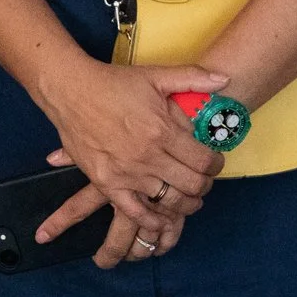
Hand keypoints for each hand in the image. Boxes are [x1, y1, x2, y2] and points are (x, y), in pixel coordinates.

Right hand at [33, 61, 226, 244]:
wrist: (71, 92)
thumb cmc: (114, 83)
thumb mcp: (156, 75)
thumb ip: (193, 78)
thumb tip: (225, 79)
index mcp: (162, 130)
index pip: (203, 160)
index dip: (216, 165)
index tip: (215, 162)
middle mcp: (147, 156)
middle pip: (191, 184)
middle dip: (205, 185)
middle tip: (205, 181)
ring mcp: (127, 173)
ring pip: (169, 201)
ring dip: (186, 203)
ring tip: (190, 198)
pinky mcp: (107, 184)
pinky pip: (135, 213)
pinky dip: (153, 220)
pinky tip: (162, 219)